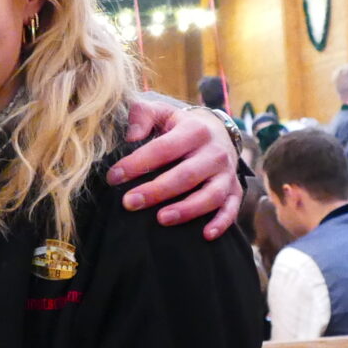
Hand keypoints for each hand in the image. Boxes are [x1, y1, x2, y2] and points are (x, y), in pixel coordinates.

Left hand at [109, 99, 241, 238]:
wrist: (218, 130)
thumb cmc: (179, 126)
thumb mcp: (162, 112)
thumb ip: (142, 115)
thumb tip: (131, 136)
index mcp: (194, 130)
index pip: (164, 148)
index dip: (138, 163)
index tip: (113, 177)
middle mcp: (214, 152)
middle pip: (186, 175)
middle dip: (157, 191)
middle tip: (129, 203)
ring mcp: (227, 173)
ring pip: (211, 195)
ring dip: (187, 210)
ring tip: (161, 219)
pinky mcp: (234, 189)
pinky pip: (231, 208)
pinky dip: (221, 222)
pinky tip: (205, 235)